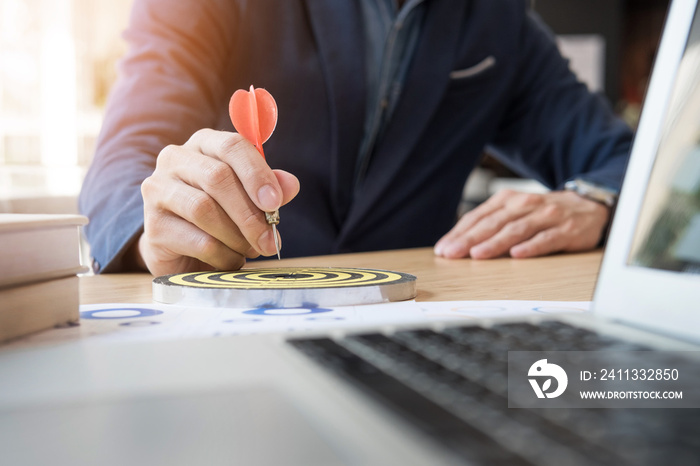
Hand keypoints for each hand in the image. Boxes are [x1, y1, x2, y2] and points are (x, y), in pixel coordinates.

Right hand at [137, 129, 299, 275]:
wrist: (182, 251)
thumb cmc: (221, 216)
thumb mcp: (250, 198)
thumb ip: (270, 189)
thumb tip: (290, 185)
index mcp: (204, 144)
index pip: (232, 146)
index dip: (257, 174)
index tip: (275, 203)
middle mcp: (174, 159)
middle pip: (217, 178)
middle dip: (250, 214)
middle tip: (270, 241)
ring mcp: (157, 191)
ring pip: (204, 210)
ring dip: (237, 236)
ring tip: (249, 249)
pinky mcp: (154, 228)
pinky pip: (198, 241)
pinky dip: (223, 255)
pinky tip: (229, 259)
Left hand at [434, 189, 610, 258]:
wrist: (589, 206)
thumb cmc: (543, 214)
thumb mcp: (515, 212)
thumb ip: (491, 225)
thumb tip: (459, 245)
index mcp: (508, 200)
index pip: (478, 217)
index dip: (459, 233)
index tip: (443, 249)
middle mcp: (525, 205)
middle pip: (493, 223)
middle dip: (469, 239)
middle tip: (452, 254)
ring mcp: (546, 216)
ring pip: (516, 230)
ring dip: (495, 243)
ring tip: (477, 254)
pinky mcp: (566, 229)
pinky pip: (546, 238)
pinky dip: (531, 246)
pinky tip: (518, 255)